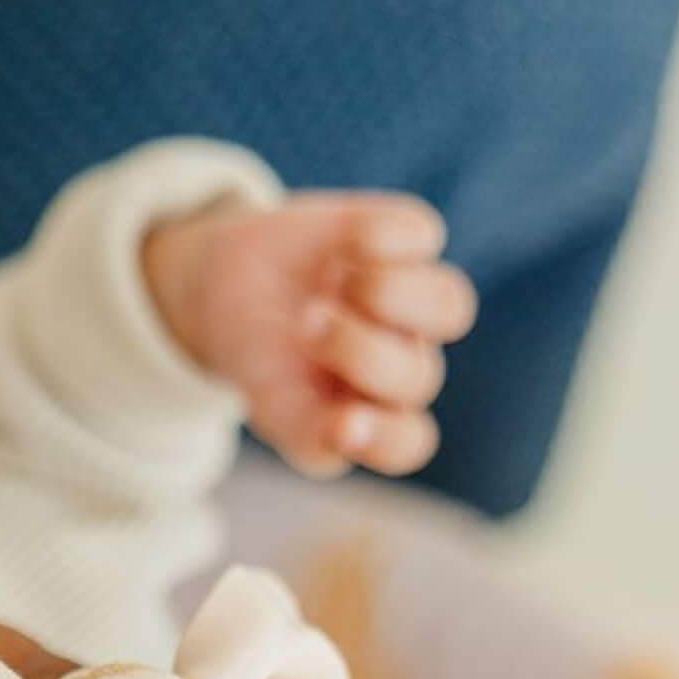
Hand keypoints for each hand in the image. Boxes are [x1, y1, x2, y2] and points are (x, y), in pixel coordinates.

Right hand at [142, 191, 478, 478]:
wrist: (227, 288)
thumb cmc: (257, 361)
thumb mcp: (271, 406)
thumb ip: (308, 435)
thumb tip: (346, 430)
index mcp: (374, 417)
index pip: (406, 442)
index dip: (386, 436)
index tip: (342, 420)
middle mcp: (404, 364)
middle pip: (419, 376)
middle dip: (360, 350)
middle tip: (305, 323)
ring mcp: (412, 303)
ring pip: (451, 305)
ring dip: (393, 294)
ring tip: (336, 281)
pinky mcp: (407, 240)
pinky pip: (423, 236)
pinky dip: (383, 239)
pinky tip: (341, 246)